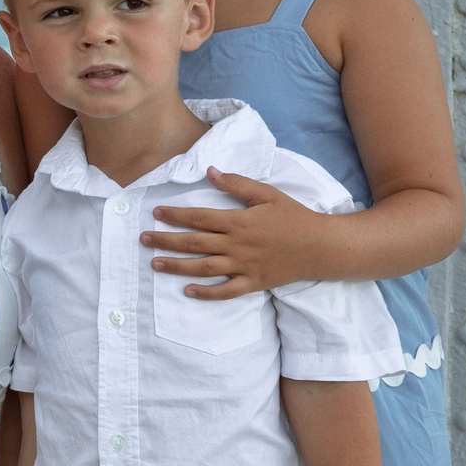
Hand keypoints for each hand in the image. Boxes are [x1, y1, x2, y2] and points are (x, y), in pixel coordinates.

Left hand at [140, 168, 322, 298]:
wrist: (322, 246)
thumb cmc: (295, 217)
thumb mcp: (268, 194)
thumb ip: (238, 184)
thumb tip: (210, 171)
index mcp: (239, 221)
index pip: (199, 218)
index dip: (175, 215)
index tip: (156, 213)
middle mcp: (237, 244)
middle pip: (194, 243)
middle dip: (165, 240)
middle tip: (143, 239)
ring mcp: (245, 265)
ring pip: (204, 268)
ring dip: (177, 266)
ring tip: (155, 264)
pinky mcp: (254, 283)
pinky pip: (226, 291)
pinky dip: (207, 293)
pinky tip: (188, 292)